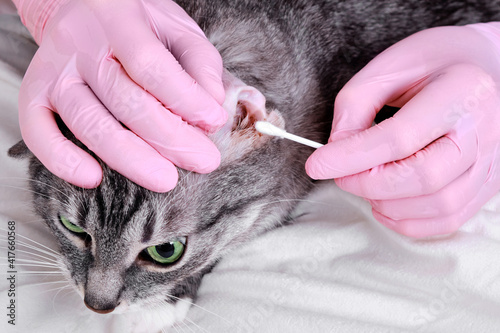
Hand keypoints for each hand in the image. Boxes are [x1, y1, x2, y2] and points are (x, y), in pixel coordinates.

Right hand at [16, 0, 226, 191]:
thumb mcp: (175, 26)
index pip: (152, 66)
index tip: (213, 123)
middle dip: (169, 139)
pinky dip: (60, 159)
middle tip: (203, 162)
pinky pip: (37, 130)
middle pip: (125, 101)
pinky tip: (92, 177)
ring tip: (165, 179)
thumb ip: (199, 61)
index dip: (185, 99)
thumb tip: (212, 105)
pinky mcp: (36, 91)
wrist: (80, 4)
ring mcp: (56, 70)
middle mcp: (82, 44)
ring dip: (129, 158)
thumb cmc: (136, 21)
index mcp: (120, 20)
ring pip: (88, 122)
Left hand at [306, 24, 499, 236]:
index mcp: (462, 92)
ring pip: (438, 205)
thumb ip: (356, 105)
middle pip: (422, 177)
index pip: (400, 138)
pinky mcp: (488, 183)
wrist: (489, 67)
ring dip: (388, 204)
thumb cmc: (438, 62)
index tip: (317, 164)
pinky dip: (408, 221)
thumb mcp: (391, 65)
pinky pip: (449, 219)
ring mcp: (491, 161)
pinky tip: (386, 203)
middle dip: (368, 183)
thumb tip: (336, 150)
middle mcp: (485, 131)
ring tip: (365, 184)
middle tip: (342, 174)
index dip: (351, 157)